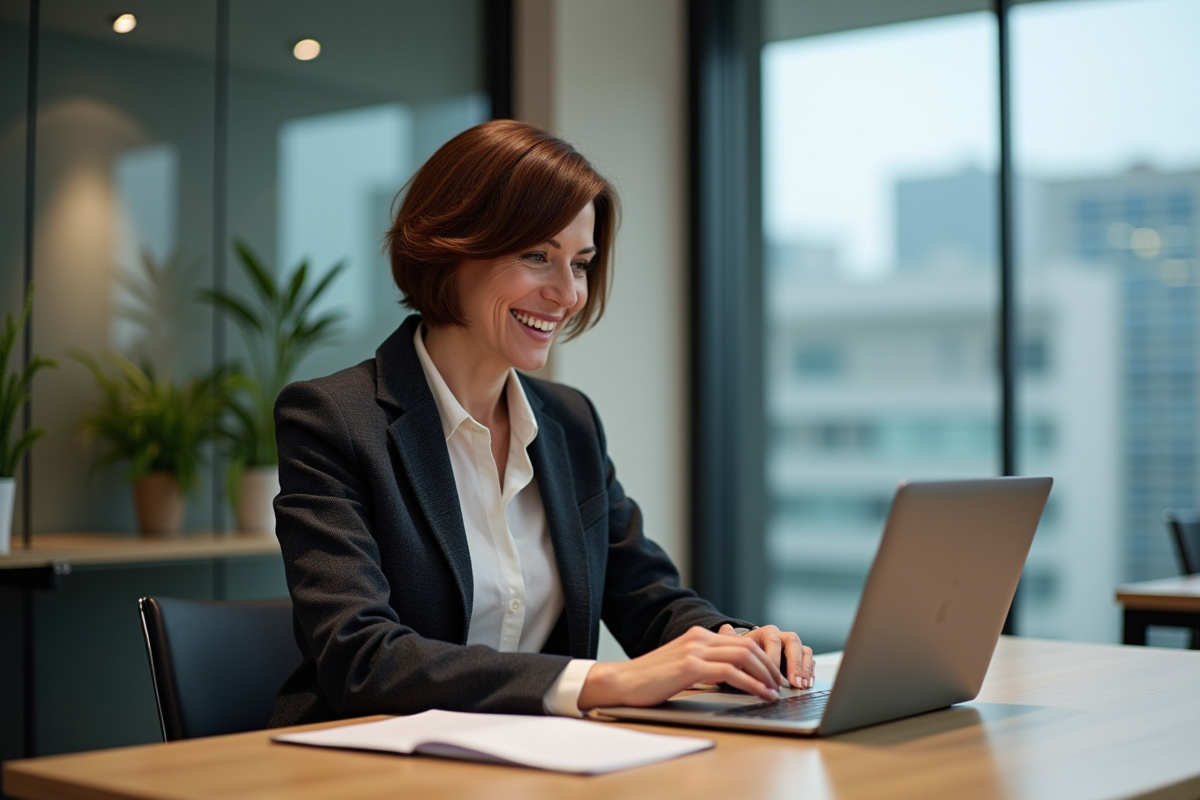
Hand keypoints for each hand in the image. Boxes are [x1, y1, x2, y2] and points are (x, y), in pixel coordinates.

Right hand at [576, 626, 785, 710]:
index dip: (763, 657)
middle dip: (770, 666)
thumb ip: (703, 666)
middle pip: (747, 646)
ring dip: (765, 674)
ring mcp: (694, 650)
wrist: (621, 682)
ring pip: (743, 656)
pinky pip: (730, 673)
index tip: (773, 675)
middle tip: (781, 684)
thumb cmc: (649, 681)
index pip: (741, 641)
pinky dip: (751, 684)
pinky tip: (760, 694)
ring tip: (775, 691)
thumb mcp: (681, 667)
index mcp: (697, 636)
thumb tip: (730, 679)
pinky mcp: (690, 667)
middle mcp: (698, 638)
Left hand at [718, 623, 813, 688]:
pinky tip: (807, 684)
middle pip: (793, 642)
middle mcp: (782, 637)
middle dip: (794, 664)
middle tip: (794, 682)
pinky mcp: (801, 657)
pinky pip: (810, 660)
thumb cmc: (744, 652)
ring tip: (802, 685)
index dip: (775, 658)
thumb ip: (730, 639)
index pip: (773, 641)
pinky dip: (810, 671)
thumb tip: (726, 629)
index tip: (774, 676)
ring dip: (804, 668)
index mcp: (767, 632)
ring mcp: (793, 647)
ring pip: (804, 650)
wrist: (751, 656)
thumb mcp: (736, 647)